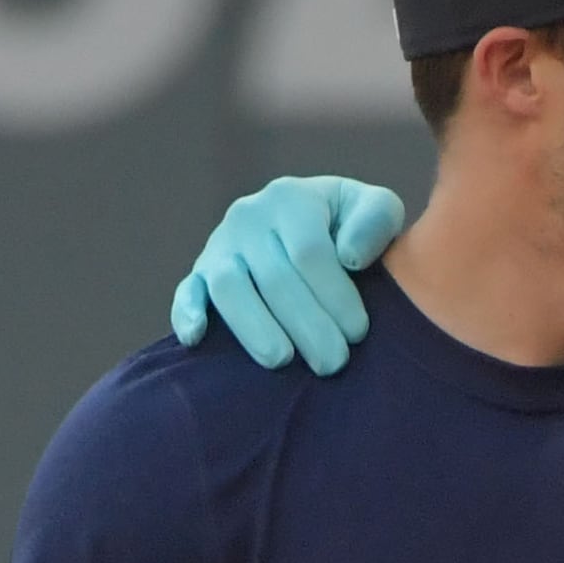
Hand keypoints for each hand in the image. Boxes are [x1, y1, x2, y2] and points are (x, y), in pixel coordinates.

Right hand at [169, 178, 406, 371]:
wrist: (311, 225)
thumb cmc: (351, 226)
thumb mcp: (376, 209)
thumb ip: (376, 221)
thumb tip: (350, 257)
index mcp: (291, 198)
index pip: (310, 253)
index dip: (335, 296)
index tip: (358, 332)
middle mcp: (248, 217)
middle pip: (274, 278)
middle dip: (307, 326)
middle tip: (333, 364)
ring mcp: (220, 246)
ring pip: (228, 288)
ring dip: (255, 328)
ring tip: (282, 360)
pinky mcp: (199, 274)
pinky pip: (187, 292)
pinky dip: (186, 314)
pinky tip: (196, 339)